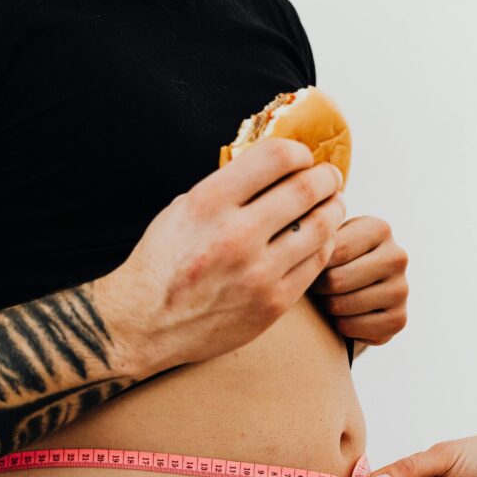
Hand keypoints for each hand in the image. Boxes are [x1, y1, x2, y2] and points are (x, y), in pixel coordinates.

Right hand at [95, 137, 345, 377]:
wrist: (144, 324)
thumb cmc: (162, 264)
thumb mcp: (182, 210)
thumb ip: (226, 188)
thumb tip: (274, 168)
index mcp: (209, 203)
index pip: (277, 157)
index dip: (300, 152)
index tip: (303, 157)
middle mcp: (235, 235)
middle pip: (307, 189)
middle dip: (326, 178)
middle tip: (329, 178)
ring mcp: (257, 273)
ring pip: (321, 228)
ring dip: (332, 210)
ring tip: (331, 206)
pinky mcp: (271, 304)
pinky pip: (316, 265)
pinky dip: (324, 246)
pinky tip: (319, 240)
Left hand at [311, 216, 407, 345]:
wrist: (355, 296)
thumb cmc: (333, 263)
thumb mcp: (328, 241)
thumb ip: (317, 235)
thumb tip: (299, 235)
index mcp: (378, 229)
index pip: (333, 250)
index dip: (312, 264)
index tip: (306, 265)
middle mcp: (397, 256)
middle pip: (336, 280)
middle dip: (318, 288)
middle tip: (316, 288)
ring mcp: (401, 290)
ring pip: (342, 306)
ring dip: (327, 307)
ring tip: (329, 299)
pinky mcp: (398, 320)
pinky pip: (351, 328)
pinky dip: (339, 326)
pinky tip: (344, 316)